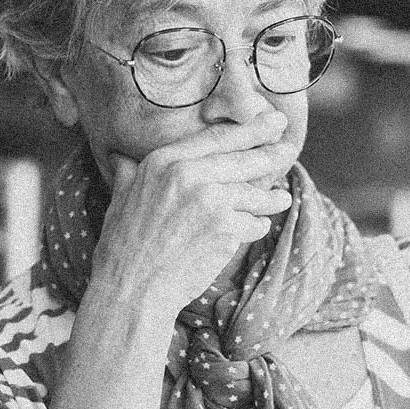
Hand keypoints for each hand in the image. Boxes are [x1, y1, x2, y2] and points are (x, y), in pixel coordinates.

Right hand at [92, 113, 298, 316]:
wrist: (132, 288)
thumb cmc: (123, 247)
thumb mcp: (120, 199)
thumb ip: (128, 173)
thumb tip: (120, 156)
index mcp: (164, 162)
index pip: (216, 138)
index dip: (248, 129)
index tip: (270, 121)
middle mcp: (188, 175)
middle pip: (242, 160)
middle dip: (270, 153)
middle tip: (289, 147)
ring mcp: (210, 201)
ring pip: (253, 194)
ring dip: (271, 198)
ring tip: (282, 198)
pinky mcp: (226, 229)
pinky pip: (253, 223)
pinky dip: (257, 226)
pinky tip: (259, 226)